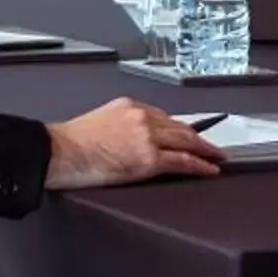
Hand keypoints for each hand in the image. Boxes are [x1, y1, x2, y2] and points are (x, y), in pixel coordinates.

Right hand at [44, 99, 228, 188]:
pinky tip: (210, 169)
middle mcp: (142, 118)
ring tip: (217, 157)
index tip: (190, 134)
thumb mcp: (99, 122)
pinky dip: (200, 165)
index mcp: (130, 107)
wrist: (60, 152)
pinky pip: (182, 162)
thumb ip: (121, 127)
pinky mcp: (148, 159)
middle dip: (199, 137)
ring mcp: (147, 138)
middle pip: (180, 127)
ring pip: (186, 142)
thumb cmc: (70, 143)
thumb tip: (131, 141)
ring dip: (206, 150)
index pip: (164, 117)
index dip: (180, 128)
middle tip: (213, 146)